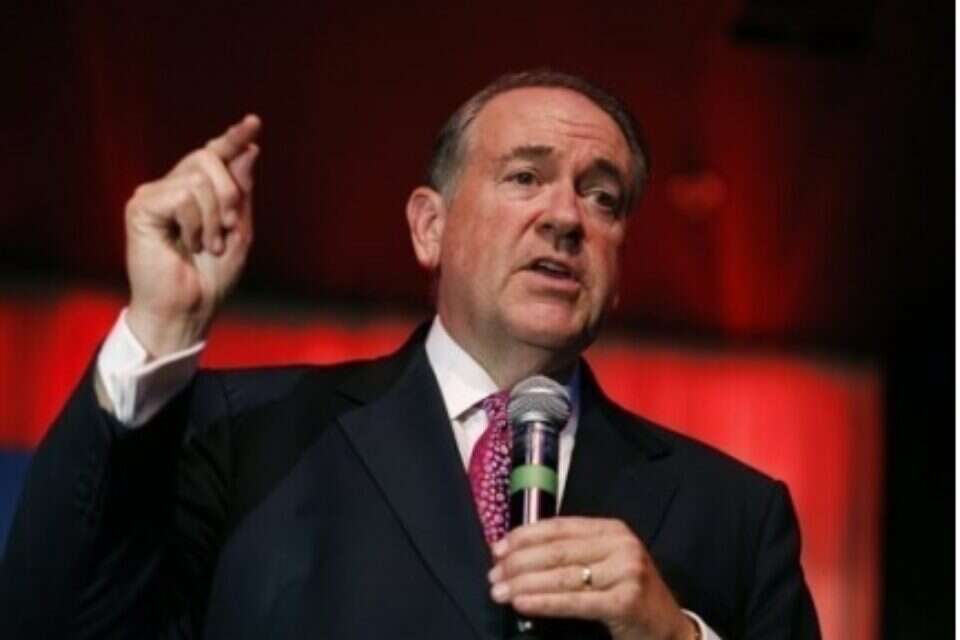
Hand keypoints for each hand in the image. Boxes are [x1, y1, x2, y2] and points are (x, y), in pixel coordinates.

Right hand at [125, 115, 260, 356]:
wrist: (189, 308)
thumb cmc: (212, 276)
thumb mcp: (238, 229)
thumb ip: (241, 191)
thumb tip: (248, 149)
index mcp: (196, 191)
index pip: (215, 154)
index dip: (233, 138)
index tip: (253, 122)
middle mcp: (173, 187)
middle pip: (208, 157)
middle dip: (229, 192)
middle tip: (228, 228)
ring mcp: (154, 195)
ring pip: (197, 178)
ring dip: (213, 218)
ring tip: (206, 245)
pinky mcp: (141, 207)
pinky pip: (181, 196)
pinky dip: (194, 224)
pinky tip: (186, 245)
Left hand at [488, 517, 697, 639]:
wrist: (668, 628)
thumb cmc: (627, 594)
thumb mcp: (605, 564)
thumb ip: (572, 554)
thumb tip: (517, 554)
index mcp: (612, 529)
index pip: (559, 527)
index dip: (525, 536)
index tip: (497, 549)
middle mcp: (621, 545)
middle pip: (557, 551)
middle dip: (519, 563)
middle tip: (493, 575)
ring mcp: (626, 572)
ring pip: (562, 576)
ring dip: (524, 584)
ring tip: (499, 591)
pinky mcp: (625, 601)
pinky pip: (574, 602)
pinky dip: (544, 603)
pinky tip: (522, 604)